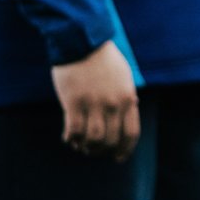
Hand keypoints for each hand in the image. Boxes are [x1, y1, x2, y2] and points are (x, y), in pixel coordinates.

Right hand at [54, 41, 140, 158]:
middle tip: (94, 152)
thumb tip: (130, 113)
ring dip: (86, 147)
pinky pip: (73, 130)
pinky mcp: (73, 102)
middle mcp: (113, 104)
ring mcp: (93, 104)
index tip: (118, 158)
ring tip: (81, 147)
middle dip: (102, 151)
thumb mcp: (124, 77)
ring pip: (92, 139)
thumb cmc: (103, 59)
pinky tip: (69, 138)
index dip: (124, 150)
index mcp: (128, 98)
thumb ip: (127, 97)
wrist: (82, 41)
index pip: (131, 133)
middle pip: (110, 140)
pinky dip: (71, 139)